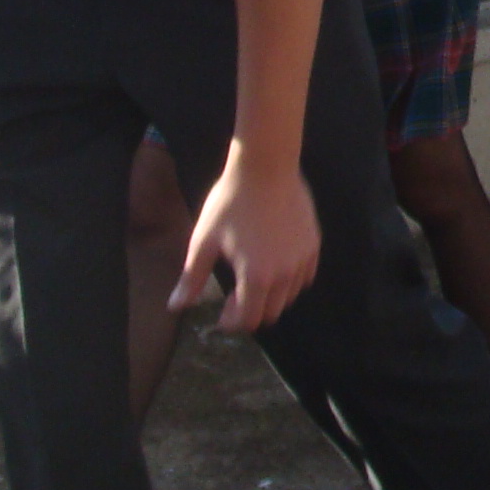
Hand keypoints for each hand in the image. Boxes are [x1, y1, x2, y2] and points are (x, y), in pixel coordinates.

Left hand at [181, 154, 321, 333]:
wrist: (265, 166)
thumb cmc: (230, 202)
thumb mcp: (204, 240)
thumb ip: (192, 278)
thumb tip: (175, 307)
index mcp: (255, 277)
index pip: (248, 320)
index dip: (232, 323)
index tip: (221, 314)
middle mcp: (284, 275)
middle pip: (271, 313)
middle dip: (250, 312)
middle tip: (233, 297)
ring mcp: (302, 260)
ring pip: (289, 297)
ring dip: (270, 298)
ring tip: (252, 280)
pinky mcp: (314, 245)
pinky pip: (304, 277)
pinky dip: (289, 281)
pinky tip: (274, 265)